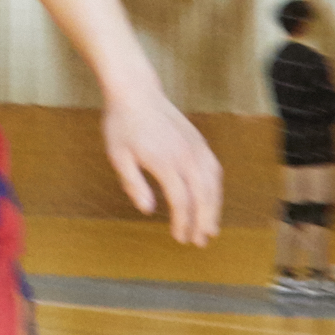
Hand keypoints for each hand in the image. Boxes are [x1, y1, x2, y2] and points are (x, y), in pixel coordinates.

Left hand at [101, 88, 221, 245]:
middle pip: (202, 196)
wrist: (136, 92)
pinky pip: (214, 169)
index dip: (182, 222)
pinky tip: (212, 199)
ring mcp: (196, 148)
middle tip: (199, 241)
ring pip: (213, 184)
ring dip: (214, 208)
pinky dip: (216, 188)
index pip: (181, 201)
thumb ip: (133, 184)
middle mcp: (186, 156)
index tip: (180, 237)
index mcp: (165, 162)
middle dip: (203, 221)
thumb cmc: (122, 125)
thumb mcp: (118, 156)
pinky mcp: (199, 141)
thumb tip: (147, 210)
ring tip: (210, 228)